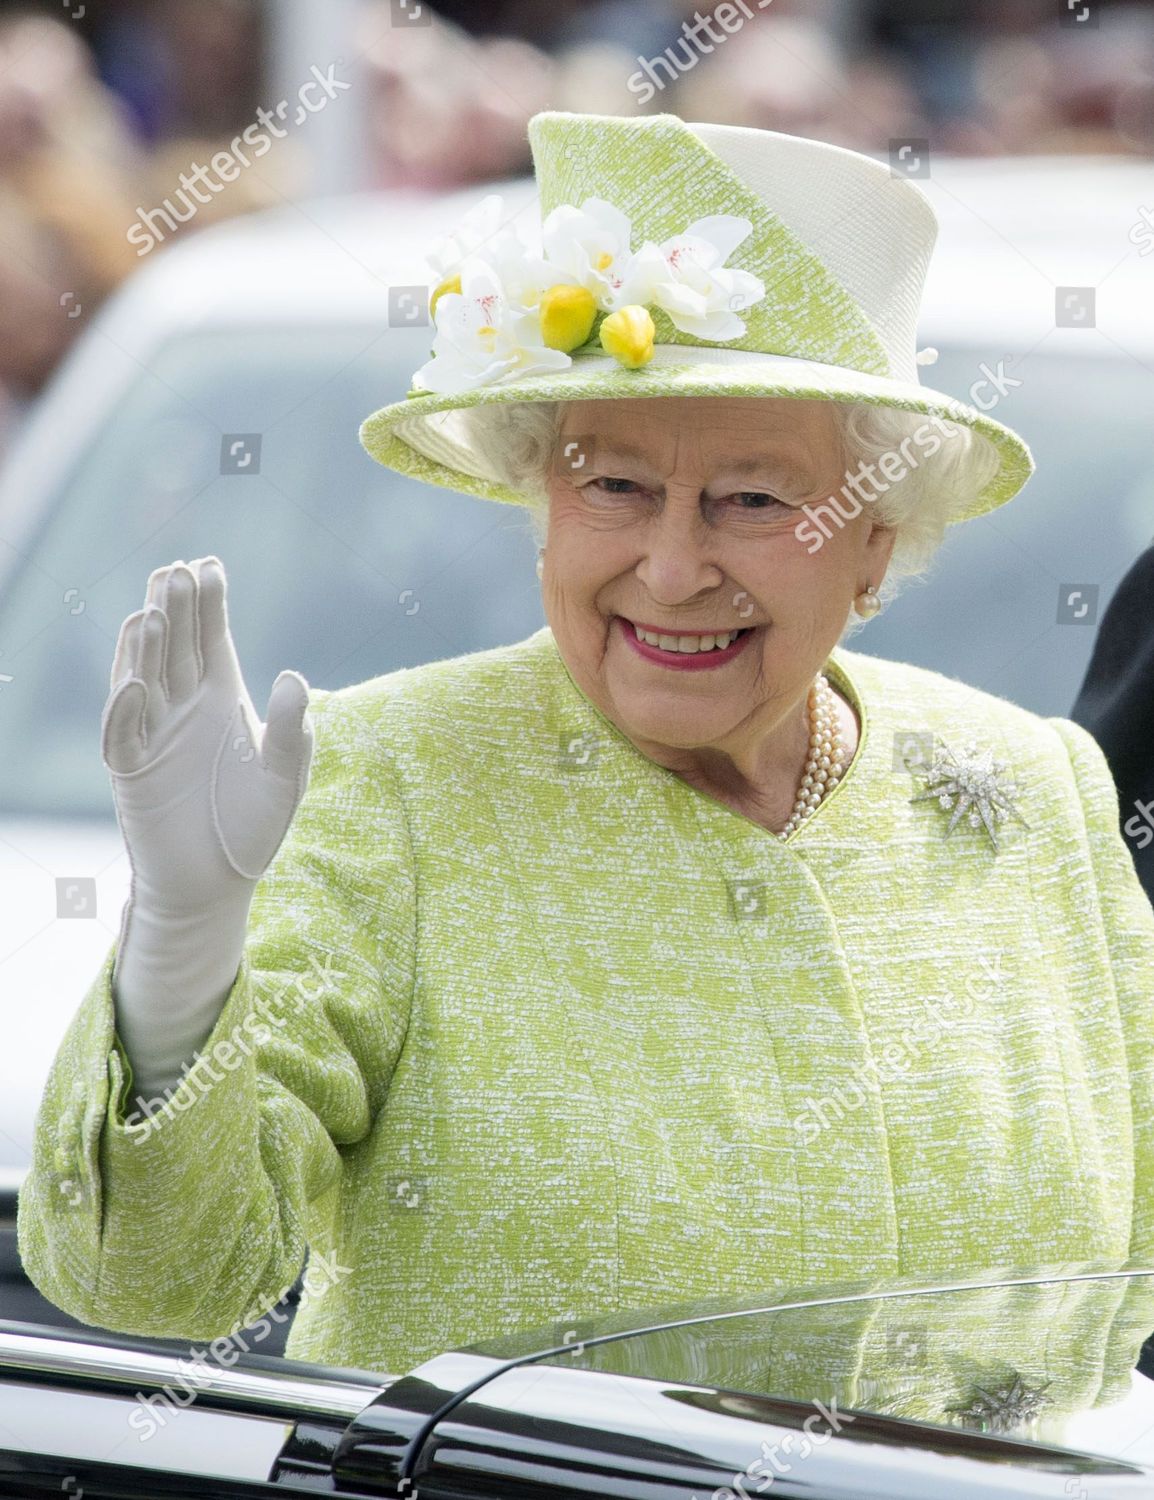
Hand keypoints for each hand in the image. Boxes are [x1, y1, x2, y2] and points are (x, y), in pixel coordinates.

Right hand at [102, 556, 313, 917]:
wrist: (216, 883)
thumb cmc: (252, 827)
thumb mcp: (285, 777)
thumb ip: (292, 729)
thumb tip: (295, 677)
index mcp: (223, 699)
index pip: (212, 639)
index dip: (210, 603)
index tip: (209, 563)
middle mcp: (184, 708)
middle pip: (176, 647)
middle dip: (176, 610)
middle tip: (177, 570)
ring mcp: (154, 735)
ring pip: (144, 679)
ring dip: (148, 648)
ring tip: (155, 611)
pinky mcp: (131, 770)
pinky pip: (123, 734)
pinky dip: (126, 709)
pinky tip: (135, 683)